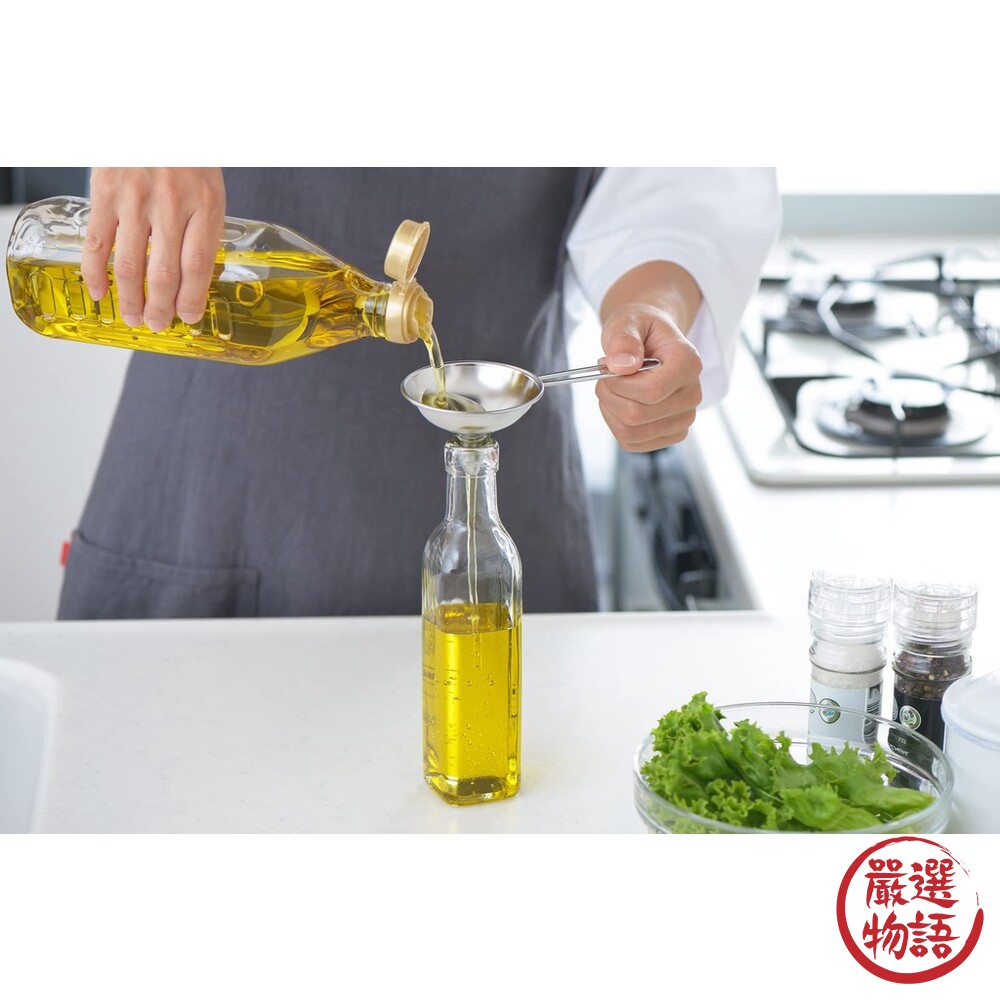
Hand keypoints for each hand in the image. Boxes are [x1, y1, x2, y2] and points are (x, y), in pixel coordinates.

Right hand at [81, 167, 225, 331]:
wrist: (155, 111)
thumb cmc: (187, 155)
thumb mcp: (210, 189)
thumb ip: (203, 229)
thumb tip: (195, 279)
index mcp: (205, 204)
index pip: (198, 265)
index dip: (191, 298)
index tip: (188, 318)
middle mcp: (170, 204)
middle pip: (164, 272)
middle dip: (161, 307)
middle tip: (158, 325)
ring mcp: (135, 199)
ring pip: (130, 264)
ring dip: (131, 298)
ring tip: (134, 317)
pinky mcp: (105, 192)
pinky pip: (98, 242)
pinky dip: (96, 273)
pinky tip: (100, 292)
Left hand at [596, 261, 703, 451]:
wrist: (652, 341)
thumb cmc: (640, 330)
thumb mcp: (628, 322)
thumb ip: (624, 340)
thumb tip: (620, 365)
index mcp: (689, 364)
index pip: (652, 391)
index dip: (619, 384)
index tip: (608, 366)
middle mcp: (692, 395)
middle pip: (637, 415)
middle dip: (609, 395)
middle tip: (605, 376)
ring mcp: (684, 419)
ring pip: (630, 432)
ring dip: (609, 410)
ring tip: (612, 387)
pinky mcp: (671, 435)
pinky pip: (631, 442)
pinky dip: (615, 424)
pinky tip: (619, 403)